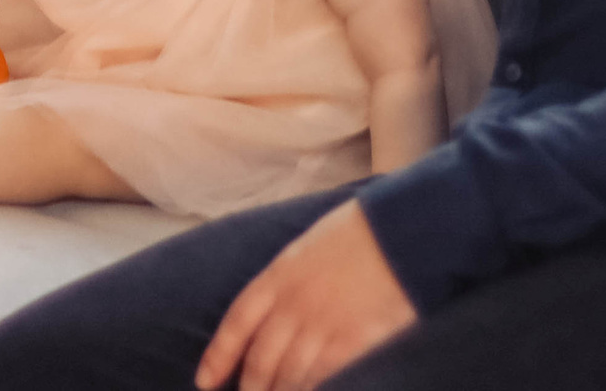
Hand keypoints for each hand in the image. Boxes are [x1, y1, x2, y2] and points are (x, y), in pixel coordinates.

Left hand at [196, 198, 414, 390]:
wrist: (401, 231)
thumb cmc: (359, 234)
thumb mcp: (309, 248)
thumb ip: (287, 280)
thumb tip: (271, 312)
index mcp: (279, 275)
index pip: (237, 323)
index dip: (218, 356)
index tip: (205, 382)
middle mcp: (294, 303)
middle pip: (261, 359)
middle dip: (252, 387)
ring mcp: (322, 325)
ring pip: (288, 375)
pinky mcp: (351, 342)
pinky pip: (321, 379)